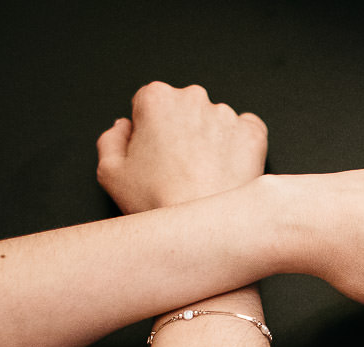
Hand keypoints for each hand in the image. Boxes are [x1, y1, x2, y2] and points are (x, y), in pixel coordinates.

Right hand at [96, 82, 267, 212]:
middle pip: (183, 109)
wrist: (201, 231)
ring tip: (201, 176)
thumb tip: (123, 127)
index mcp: (156, 99)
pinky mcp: (253, 134)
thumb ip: (110, 139)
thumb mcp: (110, 173)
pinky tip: (225, 170)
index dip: (148, 132)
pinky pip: (245, 131)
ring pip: (214, 122)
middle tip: (176, 169)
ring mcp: (226, 115)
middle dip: (179, 132)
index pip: (148, 104)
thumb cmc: (157, 204)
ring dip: (209, 140)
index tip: (153, 154)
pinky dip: (238, 146)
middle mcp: (193, 98)